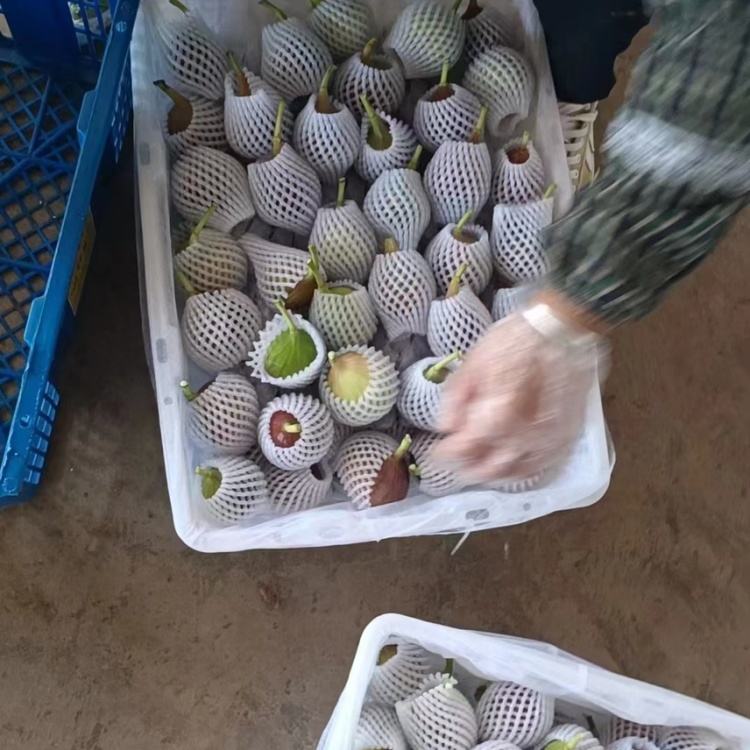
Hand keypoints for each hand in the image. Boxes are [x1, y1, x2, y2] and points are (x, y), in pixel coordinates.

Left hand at [435, 300, 602, 482]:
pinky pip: (541, 466)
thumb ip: (456, 398)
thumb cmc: (516, 339)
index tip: (437, 451)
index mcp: (498, 414)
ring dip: (493, 473)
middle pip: (489, 469)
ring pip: (516, 473)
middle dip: (467, 466)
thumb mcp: (475, 361)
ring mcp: (549, 439)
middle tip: (456, 459)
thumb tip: (446, 427)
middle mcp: (525, 435)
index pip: (464, 449)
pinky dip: (522, 470)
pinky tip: (511, 463)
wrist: (563, 328)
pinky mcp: (567, 436)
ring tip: (480, 465)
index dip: (446, 453)